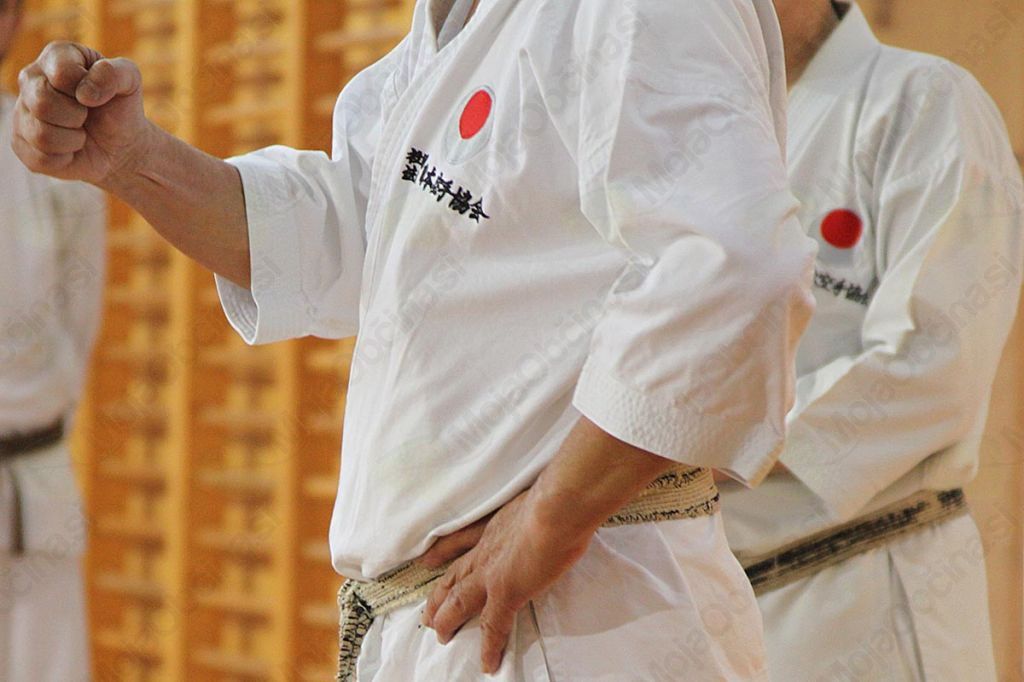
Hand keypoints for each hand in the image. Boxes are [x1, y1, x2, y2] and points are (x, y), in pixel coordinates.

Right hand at [13, 41, 150, 184]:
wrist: (120, 146)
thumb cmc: (120, 108)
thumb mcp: (130, 82)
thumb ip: (115, 73)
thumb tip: (85, 93)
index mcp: (56, 57)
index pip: (61, 72)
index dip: (87, 89)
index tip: (96, 96)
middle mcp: (31, 79)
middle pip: (42, 102)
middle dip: (77, 115)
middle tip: (86, 116)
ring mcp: (21, 112)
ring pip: (41, 134)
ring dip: (73, 139)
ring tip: (79, 132)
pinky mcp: (21, 144)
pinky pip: (41, 158)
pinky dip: (66, 158)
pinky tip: (70, 149)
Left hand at [421, 489, 591, 674]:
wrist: (557, 507)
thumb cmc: (555, 498)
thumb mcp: (535, 500)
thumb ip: (535, 511)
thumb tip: (550, 514)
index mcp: (494, 528)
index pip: (461, 541)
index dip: (443, 553)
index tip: (428, 560)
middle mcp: (486, 550)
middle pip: (453, 577)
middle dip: (438, 596)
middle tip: (427, 614)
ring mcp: (492, 573)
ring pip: (459, 602)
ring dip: (448, 620)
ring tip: (441, 637)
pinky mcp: (505, 592)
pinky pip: (493, 626)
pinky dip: (489, 646)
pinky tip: (487, 662)